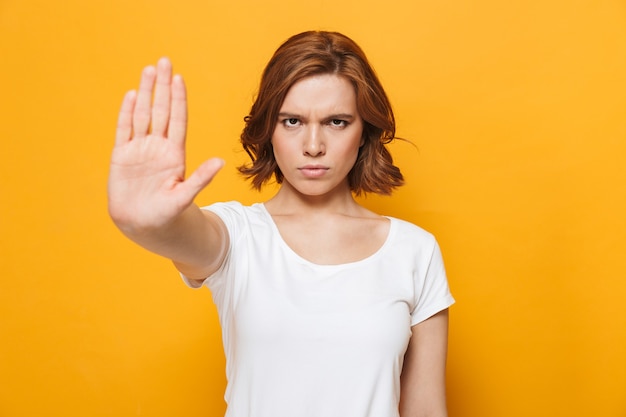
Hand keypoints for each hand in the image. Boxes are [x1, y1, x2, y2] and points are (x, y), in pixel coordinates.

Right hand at [108, 58, 222, 233]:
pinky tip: (132, 95)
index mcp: (174, 154)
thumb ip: (200, 178)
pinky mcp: (122, 157)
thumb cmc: (168, 215)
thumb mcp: (185, 197)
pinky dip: (126, 113)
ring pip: (142, 115)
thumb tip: (220, 162)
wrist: (144, 225)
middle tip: (164, 61)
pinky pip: (124, 130)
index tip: (179, 78)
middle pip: (161, 110)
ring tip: (148, 70)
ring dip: (146, 93)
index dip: (178, 99)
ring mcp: (139, 150)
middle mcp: (158, 147)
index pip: (177, 120)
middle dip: (163, 86)